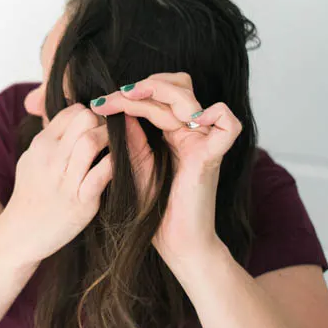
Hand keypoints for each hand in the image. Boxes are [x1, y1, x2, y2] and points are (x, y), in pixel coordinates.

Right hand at [4, 103, 111, 263]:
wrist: (20, 233)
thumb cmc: (31, 194)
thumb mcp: (32, 159)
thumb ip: (50, 137)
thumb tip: (69, 115)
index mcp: (41, 144)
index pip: (72, 111)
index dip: (91, 113)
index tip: (100, 124)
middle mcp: (50, 158)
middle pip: (84, 119)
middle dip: (104, 122)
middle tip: (112, 133)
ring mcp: (64, 180)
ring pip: (91, 142)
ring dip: (111, 139)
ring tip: (117, 147)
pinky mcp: (80, 201)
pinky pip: (102, 173)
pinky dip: (115, 164)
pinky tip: (120, 165)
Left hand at [89, 72, 240, 274]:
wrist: (174, 243)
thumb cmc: (156, 210)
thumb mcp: (136, 166)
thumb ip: (131, 138)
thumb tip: (117, 109)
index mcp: (173, 133)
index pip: (157, 97)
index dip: (128, 94)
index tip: (98, 103)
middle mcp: (190, 133)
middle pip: (178, 86)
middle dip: (146, 84)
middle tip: (118, 95)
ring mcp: (203, 143)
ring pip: (191, 98)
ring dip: (160, 91)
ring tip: (132, 99)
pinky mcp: (212, 158)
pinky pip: (229, 125)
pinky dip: (216, 114)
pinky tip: (189, 120)